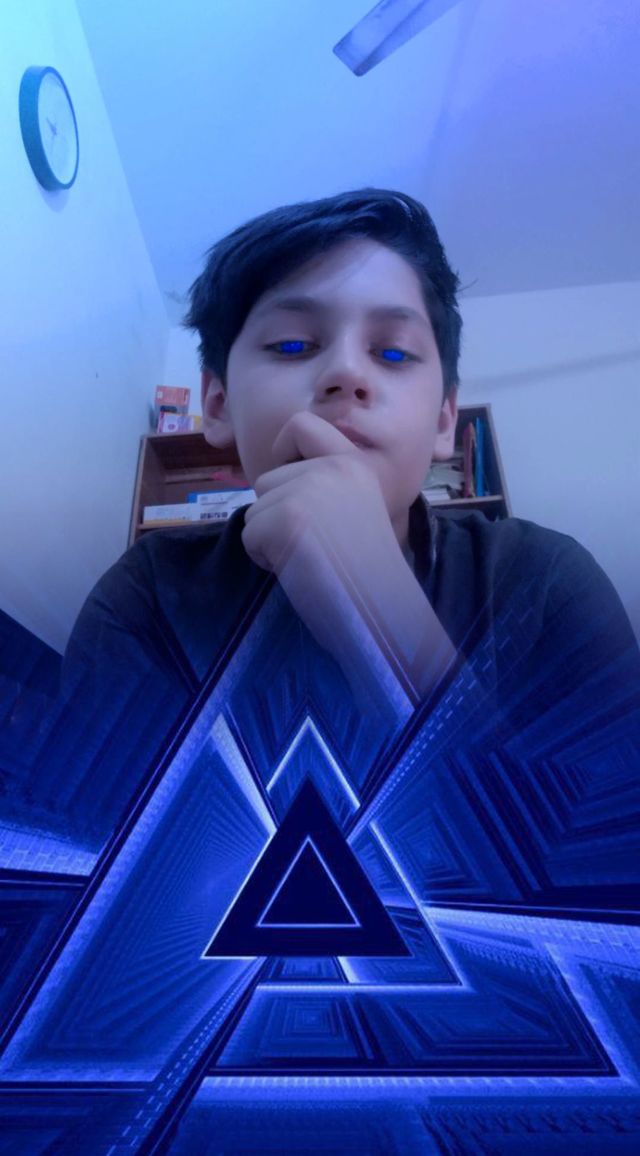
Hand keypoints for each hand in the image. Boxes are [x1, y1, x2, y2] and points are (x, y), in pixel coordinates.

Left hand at [241, 410, 457, 709]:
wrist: (380, 608)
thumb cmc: (368, 572)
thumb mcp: (354, 508)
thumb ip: (324, 488)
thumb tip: (273, 486)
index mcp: (353, 464)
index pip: (301, 423)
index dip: (284, 449)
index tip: (292, 478)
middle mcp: (331, 468)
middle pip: (267, 480)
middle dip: (276, 514)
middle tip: (312, 543)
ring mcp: (307, 491)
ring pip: (255, 510)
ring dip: (270, 539)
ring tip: (308, 558)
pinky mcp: (285, 520)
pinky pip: (249, 536)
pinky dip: (265, 559)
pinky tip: (298, 569)